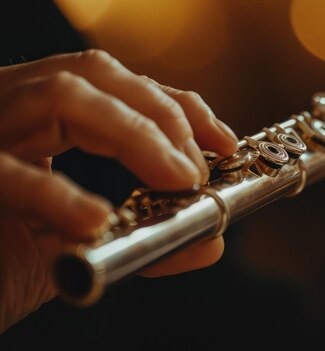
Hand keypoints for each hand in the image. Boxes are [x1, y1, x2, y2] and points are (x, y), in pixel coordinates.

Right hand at [0, 50, 237, 332]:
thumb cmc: (6, 263)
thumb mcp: (87, 242)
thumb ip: (145, 236)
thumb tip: (212, 242)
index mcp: (38, 117)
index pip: (116, 85)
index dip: (177, 105)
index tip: (224, 142)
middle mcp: (9, 109)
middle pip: (95, 75)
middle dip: (163, 116)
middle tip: (197, 170)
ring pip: (61, 96)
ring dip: (134, 135)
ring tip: (176, 180)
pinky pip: (7, 171)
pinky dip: (58, 194)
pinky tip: (96, 220)